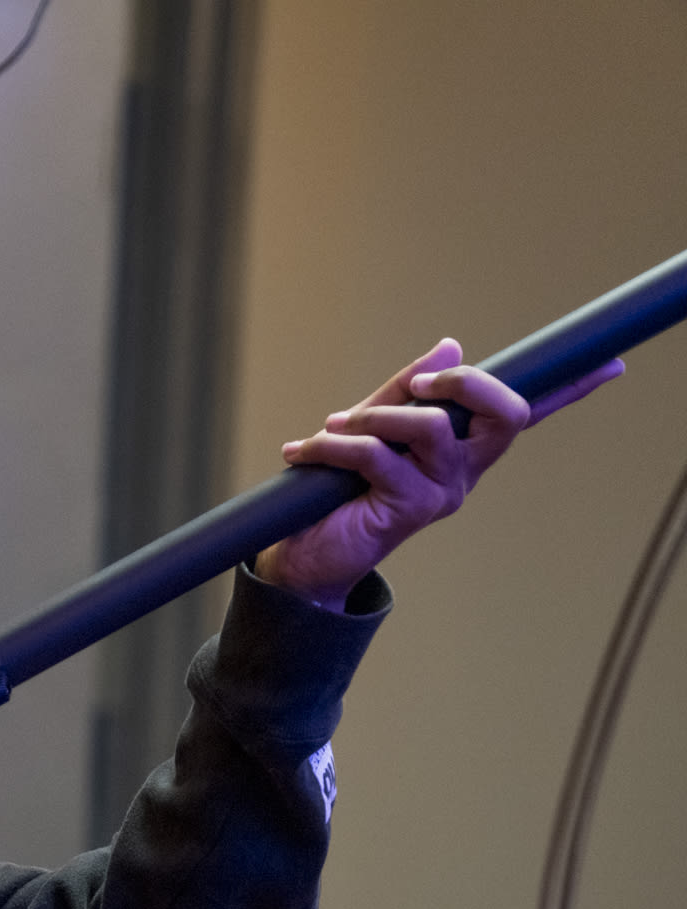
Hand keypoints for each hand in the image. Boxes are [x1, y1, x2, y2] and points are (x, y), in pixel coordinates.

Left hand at [257, 337, 622, 609]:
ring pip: (432, 427)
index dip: (570, 390)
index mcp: (465, 446)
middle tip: (412, 386)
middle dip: (463, 383)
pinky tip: (306, 451)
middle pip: (505, 412)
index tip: (610, 363)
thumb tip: (450, 348)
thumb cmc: (337, 488)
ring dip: (375, 416)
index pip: (525, 413)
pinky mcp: (411, 510)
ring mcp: (444, 492)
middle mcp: (466, 470)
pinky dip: (336, 445)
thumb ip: (405, 391)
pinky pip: (379, 457)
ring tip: (332, 427)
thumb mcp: (370, 427)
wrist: (302, 554)